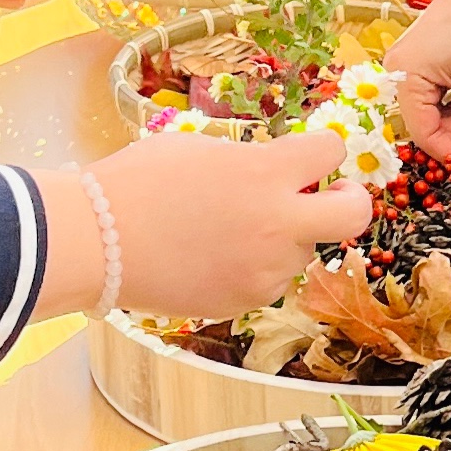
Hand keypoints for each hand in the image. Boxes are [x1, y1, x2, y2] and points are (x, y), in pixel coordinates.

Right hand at [50, 127, 374, 320]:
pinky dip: (257, 268)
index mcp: (266, 172)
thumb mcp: (202, 150)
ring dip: (287, 237)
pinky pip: (271, 280)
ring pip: (304, 250)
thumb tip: (279, 170)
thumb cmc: (138, 183)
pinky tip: (216, 256)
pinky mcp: (246, 301)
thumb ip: (253, 161)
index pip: (331, 152)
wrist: (96, 241)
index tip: (312, 158)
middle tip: (333, 197)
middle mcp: (278, 223)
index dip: (322, 152)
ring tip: (234, 229)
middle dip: (350, 202)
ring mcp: (265, 268)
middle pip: (354, 215)